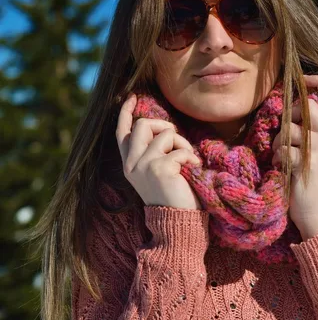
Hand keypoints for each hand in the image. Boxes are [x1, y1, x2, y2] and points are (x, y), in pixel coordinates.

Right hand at [116, 93, 202, 209]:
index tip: (132, 97)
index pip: (122, 132)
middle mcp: (131, 164)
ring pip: (164, 134)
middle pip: (143, 124)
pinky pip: (180, 149)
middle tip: (177, 142)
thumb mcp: (157, 171)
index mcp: (129, 164)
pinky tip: (192, 170)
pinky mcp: (159, 168)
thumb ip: (153, 151)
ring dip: (182, 143)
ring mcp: (143, 165)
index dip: (126, 112)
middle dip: (163, 126)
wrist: (177, 223)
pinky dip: (191, 157)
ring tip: (188, 161)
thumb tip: (162, 128)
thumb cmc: (174, 196)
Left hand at [271, 75, 317, 239]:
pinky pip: (281, 148)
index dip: (317, 81)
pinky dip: (277, 157)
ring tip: (283, 154)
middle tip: (287, 131)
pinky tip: (282, 167)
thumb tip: (298, 107)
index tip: (302, 79)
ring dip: (279, 140)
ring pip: (289, 128)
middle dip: (291, 115)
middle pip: (307, 107)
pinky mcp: (304, 163)